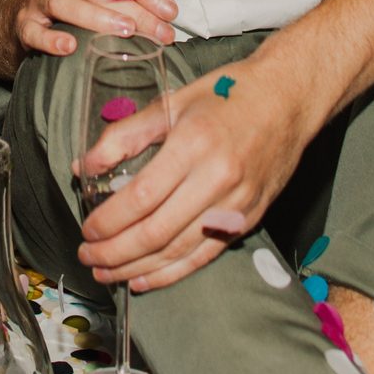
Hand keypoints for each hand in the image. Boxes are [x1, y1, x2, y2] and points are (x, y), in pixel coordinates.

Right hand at [16, 0, 177, 55]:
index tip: (169, 11)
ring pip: (66, 4)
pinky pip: (36, 32)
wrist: (17, 10)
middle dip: (134, 11)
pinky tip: (70, 47)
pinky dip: (52, 40)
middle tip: (160, 33)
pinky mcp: (23, 25)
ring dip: (99, 19)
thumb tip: (166, 18)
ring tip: (126, 32)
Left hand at [74, 59, 314, 292]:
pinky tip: (145, 279)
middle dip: (116, 251)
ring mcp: (236, 203)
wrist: (288, 99)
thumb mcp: (173, 102)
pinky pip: (205, 255)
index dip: (109, 220)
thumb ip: (126, 134)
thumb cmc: (229, 94)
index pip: (141, 197)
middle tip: (89, 256)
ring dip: (138, 268)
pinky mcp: (248, 218)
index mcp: (194, 144)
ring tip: (108, 272)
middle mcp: (217, 179)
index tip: (88, 229)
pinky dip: (172, 273)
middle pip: (157, 231)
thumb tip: (84, 165)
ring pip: (179, 250)